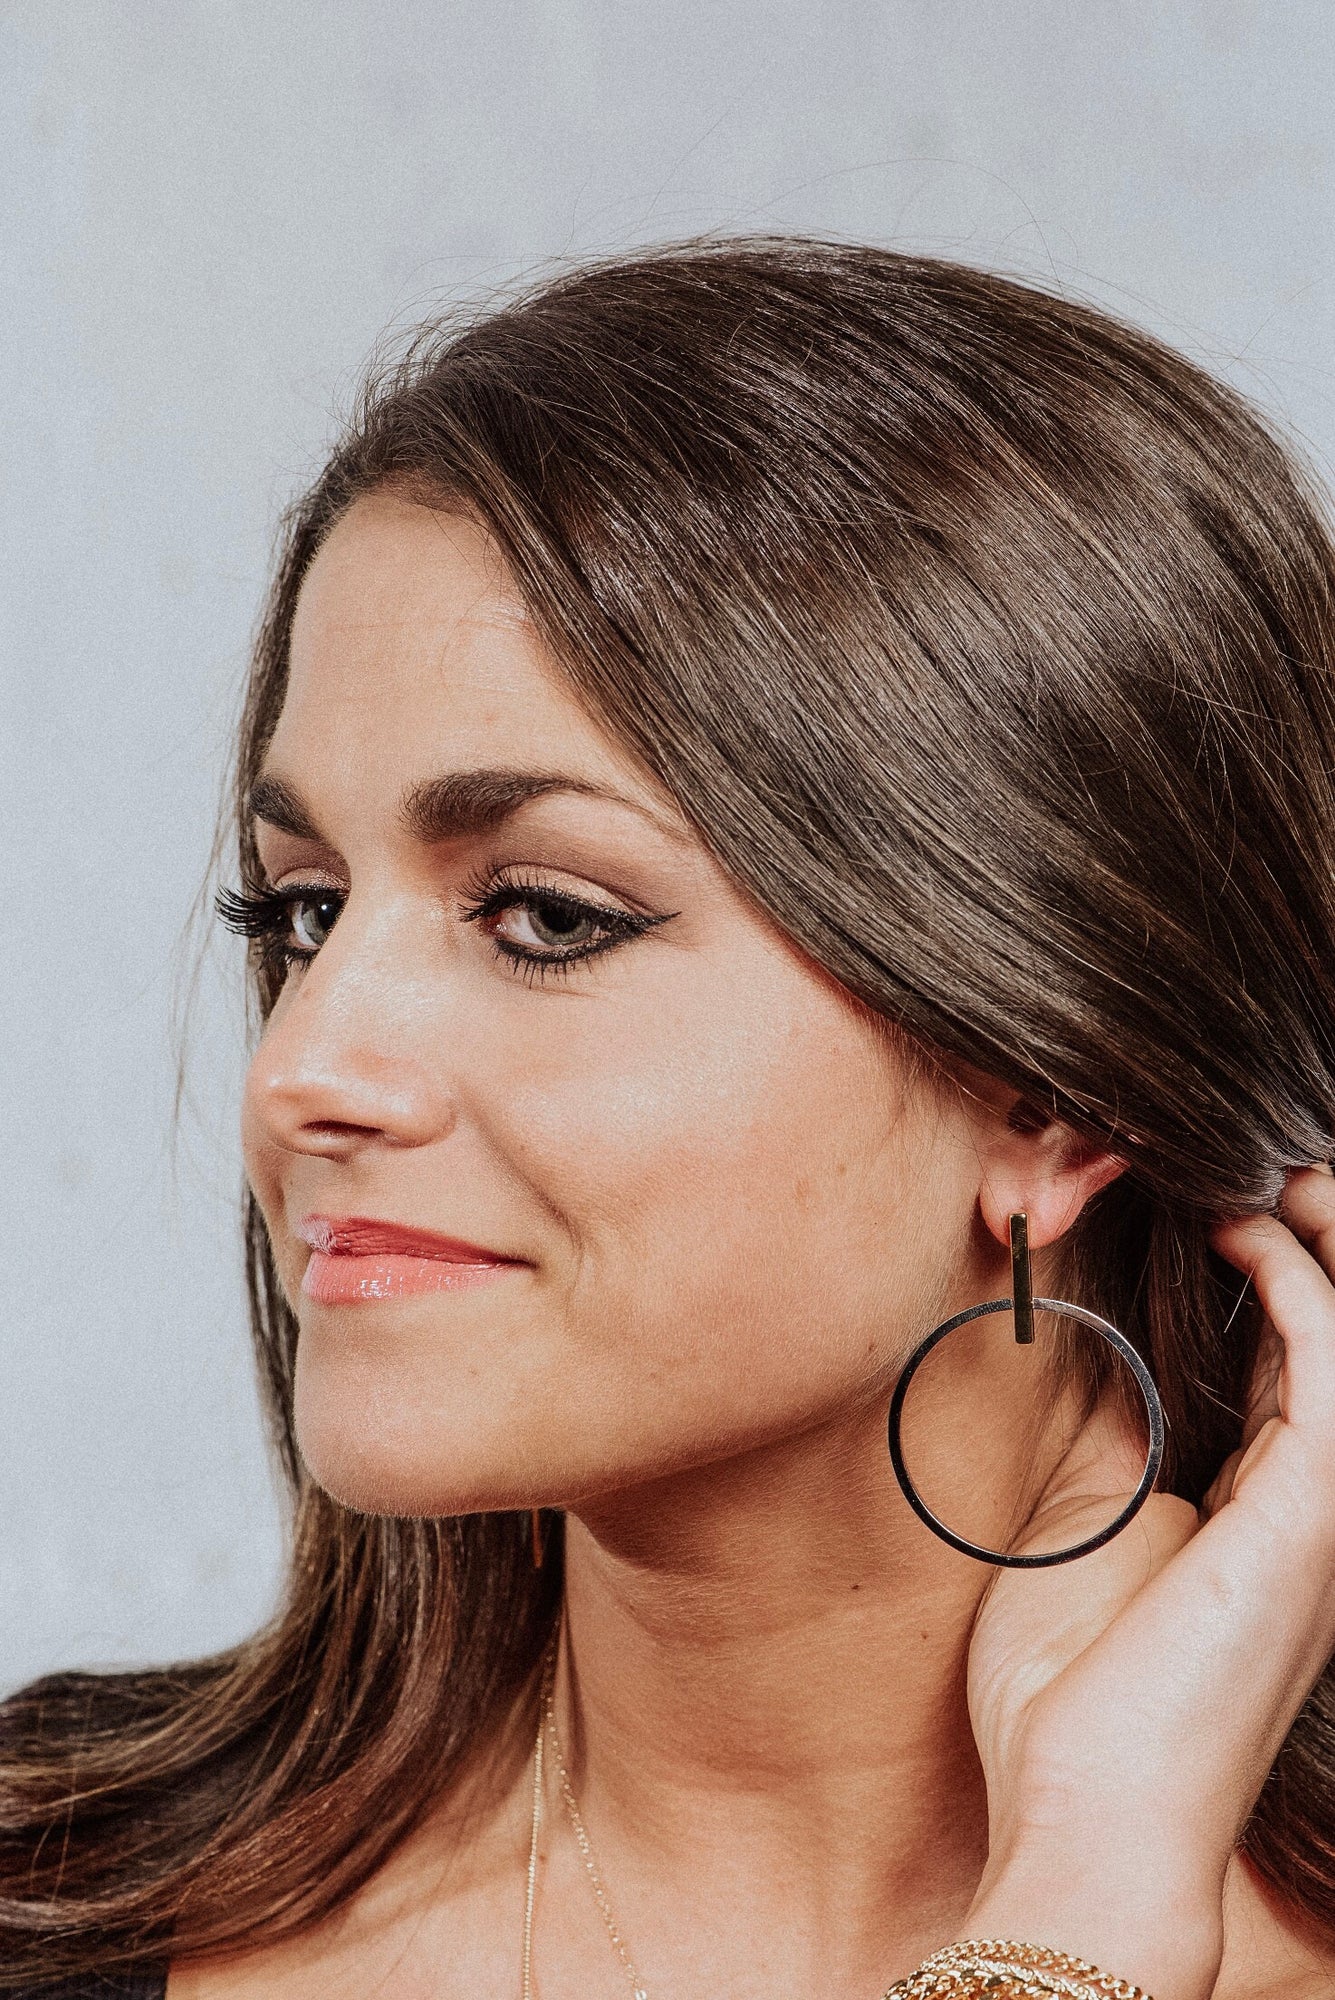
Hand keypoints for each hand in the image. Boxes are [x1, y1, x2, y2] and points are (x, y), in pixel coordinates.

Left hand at [959, 1167, 1334, 1999]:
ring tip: (1266, 1172)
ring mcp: (1322, 1513)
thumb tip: (1096, 1345)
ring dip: (1318, 1243)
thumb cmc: (1066, 1694)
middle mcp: (1308, 1510)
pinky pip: (1329, 1361)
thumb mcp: (1079, 1530)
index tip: (1197, 1203)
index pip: (1285, 1370)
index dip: (1258, 1280)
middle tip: (1262, 1168)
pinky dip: (1293, 1281)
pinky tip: (1240, 1227)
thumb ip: (1109, 1441)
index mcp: (1255, 1519)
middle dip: (1314, 1246)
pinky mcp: (1313, 1513)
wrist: (1083, 1807)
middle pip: (1334, 1345)